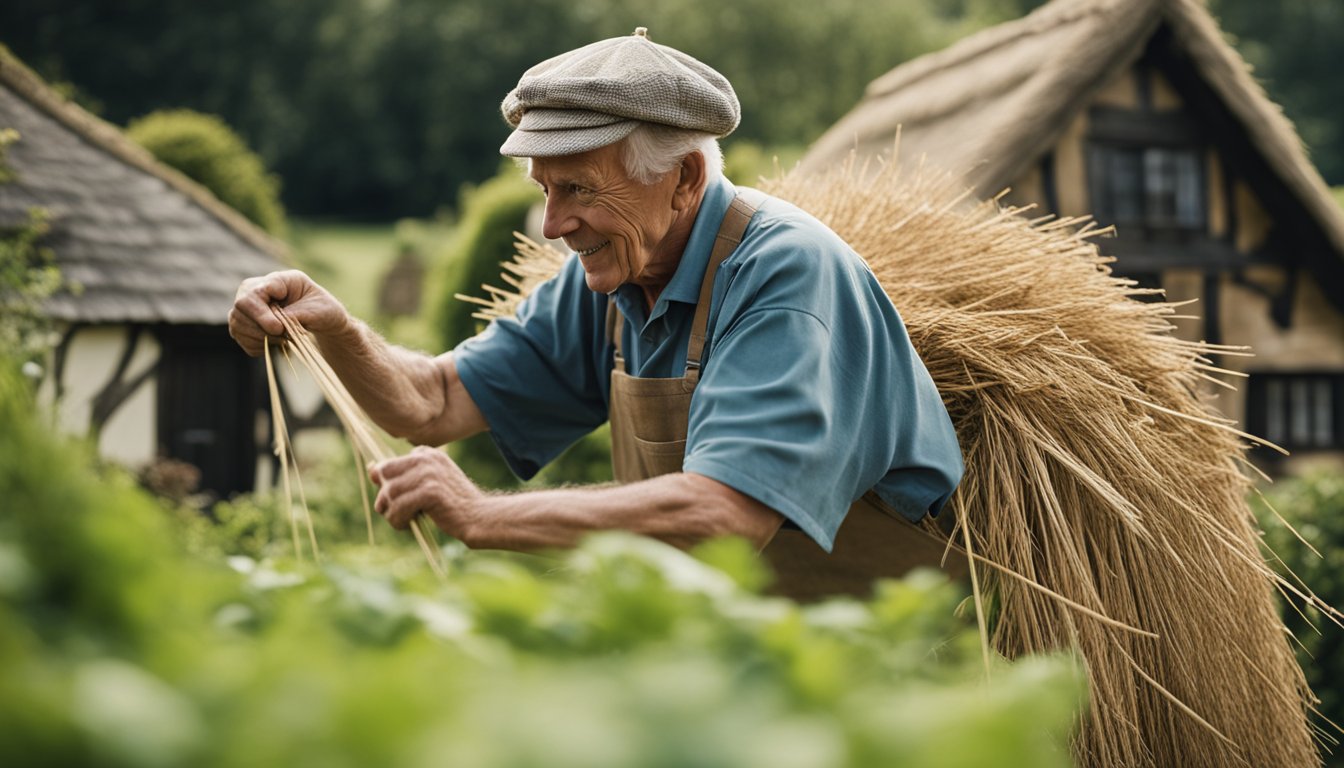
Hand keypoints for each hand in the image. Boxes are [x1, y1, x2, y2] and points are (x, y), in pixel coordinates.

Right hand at [228, 270, 350, 356]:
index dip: (263, 313)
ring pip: (238, 324)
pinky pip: (241, 338)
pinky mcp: (244, 325)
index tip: (279, 327)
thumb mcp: (320, 309)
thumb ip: (299, 314)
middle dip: (261, 326)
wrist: (321, 322)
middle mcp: (256, 290)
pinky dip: (258, 346)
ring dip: (261, 338)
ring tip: (282, 339)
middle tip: (282, 335)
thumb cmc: (322, 310)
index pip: (255, 292)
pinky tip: (274, 343)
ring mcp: (247, 307)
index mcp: (278, 280)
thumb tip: (277, 324)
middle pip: (241, 307)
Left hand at [369, 446, 484, 541]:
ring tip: (402, 521)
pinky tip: (407, 526)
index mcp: (426, 453)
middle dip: (384, 497)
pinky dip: (397, 520)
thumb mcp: (429, 482)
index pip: (387, 465)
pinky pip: (398, 507)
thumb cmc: (452, 503)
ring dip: (390, 513)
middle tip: (394, 512)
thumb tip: (371, 470)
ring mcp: (428, 473)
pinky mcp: (430, 491)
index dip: (386, 486)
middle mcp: (426, 458)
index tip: (399, 499)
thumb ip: (405, 475)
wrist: (478, 516)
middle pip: (384, 475)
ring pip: (389, 493)